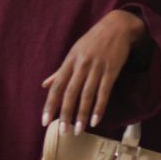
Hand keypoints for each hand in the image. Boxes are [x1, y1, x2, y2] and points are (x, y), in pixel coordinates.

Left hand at [41, 10, 146, 135]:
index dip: (50, 104)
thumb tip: (44, 84)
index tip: (44, 121)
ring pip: (87, 95)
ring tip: (79, 131)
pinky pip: (104, 92)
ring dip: (82, 115)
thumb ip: (60, 71)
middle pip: (70, 93)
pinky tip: (95, 120)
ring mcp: (96, 67)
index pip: (57, 86)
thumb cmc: (92, 42)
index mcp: (70, 61)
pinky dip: (99, 107)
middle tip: (63, 132)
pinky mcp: (111, 70)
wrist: (116, 27)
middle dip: (65, 114)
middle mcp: (81, 65)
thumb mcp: (74, 53)